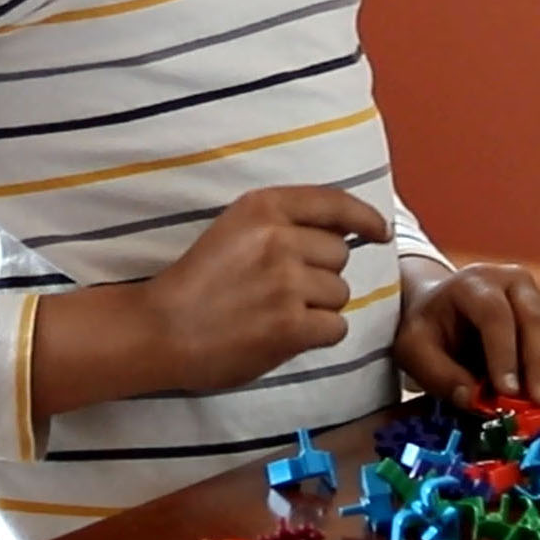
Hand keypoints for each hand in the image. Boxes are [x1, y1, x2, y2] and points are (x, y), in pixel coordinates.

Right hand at [143, 186, 389, 393]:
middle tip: (283, 290)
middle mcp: (279, 238)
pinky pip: (335, 327)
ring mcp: (286, 282)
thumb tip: (341, 235)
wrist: (160, 329)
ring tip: (277, 313)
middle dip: (322, 273)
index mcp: (263, 207)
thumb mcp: (234, 229)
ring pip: (340, 293)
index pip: (334, 204)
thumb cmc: (197, 282)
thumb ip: (281, 224)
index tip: (379, 231)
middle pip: (340, 255)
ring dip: (318, 307)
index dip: (364, 218)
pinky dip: (317, 335)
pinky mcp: (290, 324)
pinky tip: (286, 335)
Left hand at [393, 261, 539, 411]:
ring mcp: (536, 296)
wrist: (439, 306)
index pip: (494, 315)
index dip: (503, 353)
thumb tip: (472, 400)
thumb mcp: (415, 348)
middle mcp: (512, 282)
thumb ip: (439, 373)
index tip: (508, 391)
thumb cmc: (427, 327)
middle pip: (534, 320)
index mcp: (474, 282)